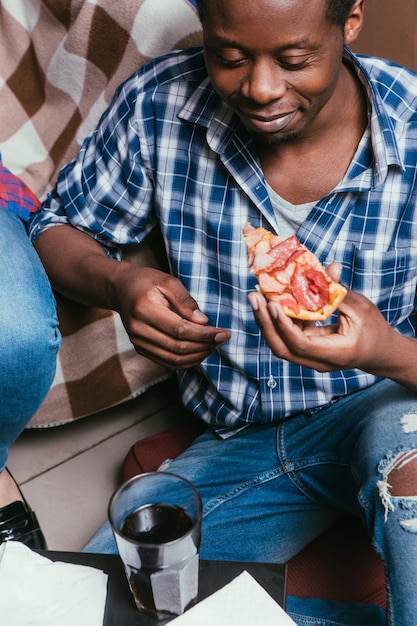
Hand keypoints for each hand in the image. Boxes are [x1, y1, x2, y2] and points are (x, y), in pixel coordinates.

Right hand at [114, 265, 230, 369]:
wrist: (120, 289)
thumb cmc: (146, 281)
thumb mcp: (167, 281)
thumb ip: (185, 301)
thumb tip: (203, 322)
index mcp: (144, 309)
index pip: (180, 330)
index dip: (204, 335)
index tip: (223, 332)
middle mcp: (138, 330)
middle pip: (178, 347)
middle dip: (205, 346)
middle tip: (222, 339)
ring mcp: (138, 342)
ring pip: (174, 359)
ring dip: (198, 356)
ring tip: (214, 346)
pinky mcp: (141, 349)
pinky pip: (167, 363)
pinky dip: (187, 361)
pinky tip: (201, 352)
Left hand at [248, 266, 398, 375]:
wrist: (379, 353)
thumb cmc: (374, 331)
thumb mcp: (361, 309)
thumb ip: (340, 292)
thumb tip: (329, 268)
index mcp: (334, 354)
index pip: (301, 344)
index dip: (284, 325)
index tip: (273, 304)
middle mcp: (317, 361)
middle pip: (282, 348)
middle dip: (265, 322)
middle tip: (254, 297)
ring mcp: (310, 358)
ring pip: (280, 343)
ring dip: (266, 320)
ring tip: (255, 296)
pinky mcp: (306, 349)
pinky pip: (287, 336)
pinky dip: (278, 318)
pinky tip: (270, 299)